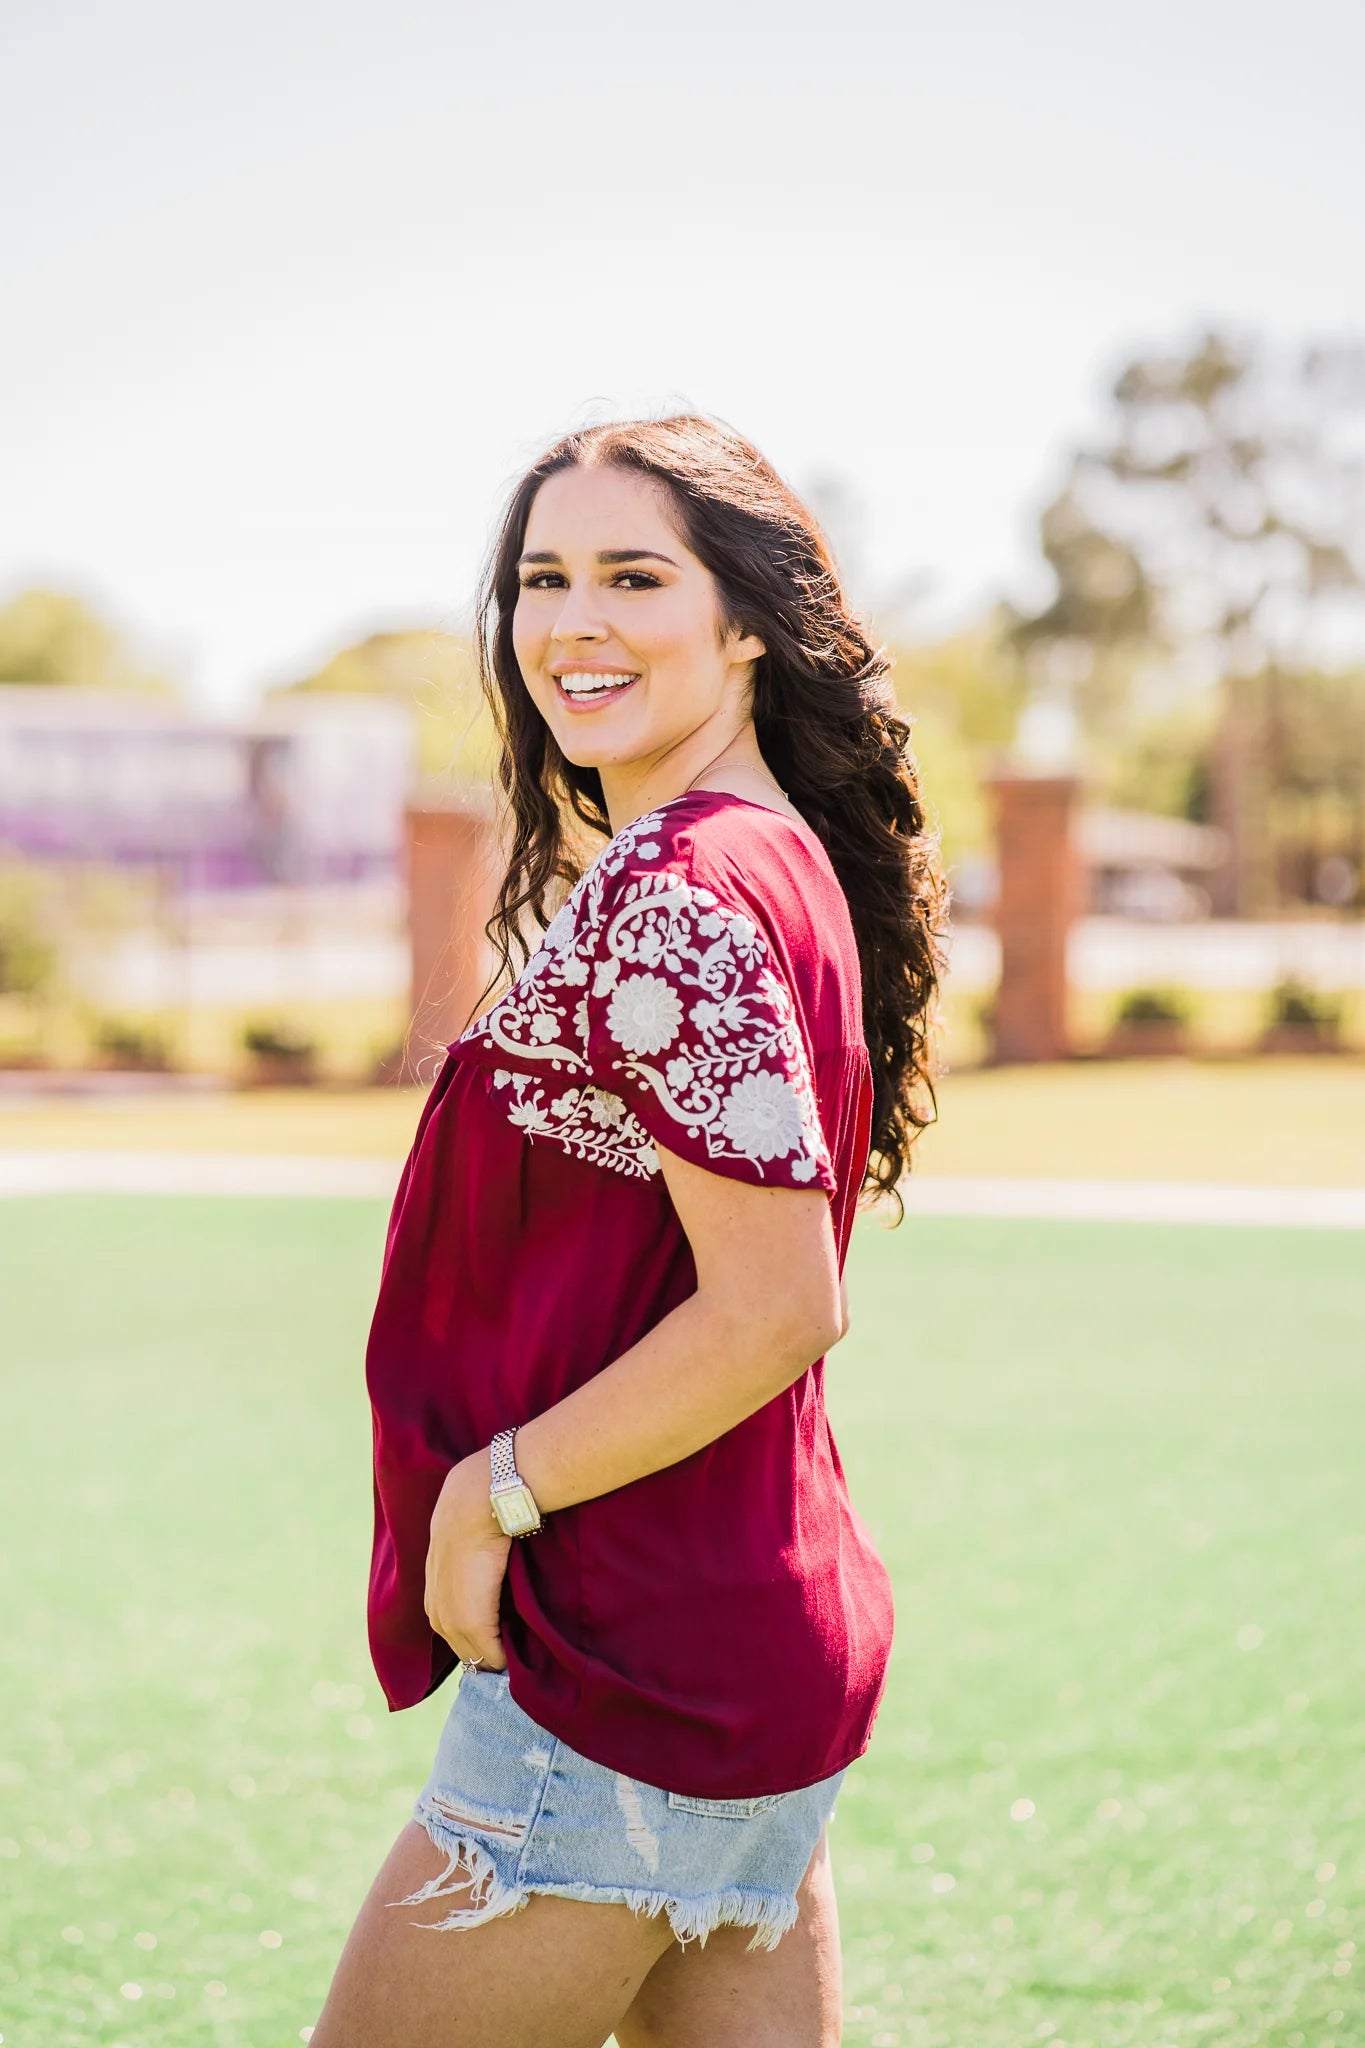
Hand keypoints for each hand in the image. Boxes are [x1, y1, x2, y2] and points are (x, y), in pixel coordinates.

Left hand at [424, 1452, 513, 1670]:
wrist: (477, 1500)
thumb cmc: (478, 1506)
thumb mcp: (465, 1531)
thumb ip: (472, 1549)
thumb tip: (493, 1549)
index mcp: (434, 1586)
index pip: (450, 1625)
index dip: (474, 1636)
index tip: (495, 1641)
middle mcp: (435, 1606)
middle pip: (459, 1645)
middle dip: (480, 1654)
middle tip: (506, 1661)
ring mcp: (449, 1615)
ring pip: (471, 1651)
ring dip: (490, 1659)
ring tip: (512, 1664)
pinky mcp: (470, 1620)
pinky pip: (487, 1652)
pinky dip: (500, 1660)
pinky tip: (515, 1662)